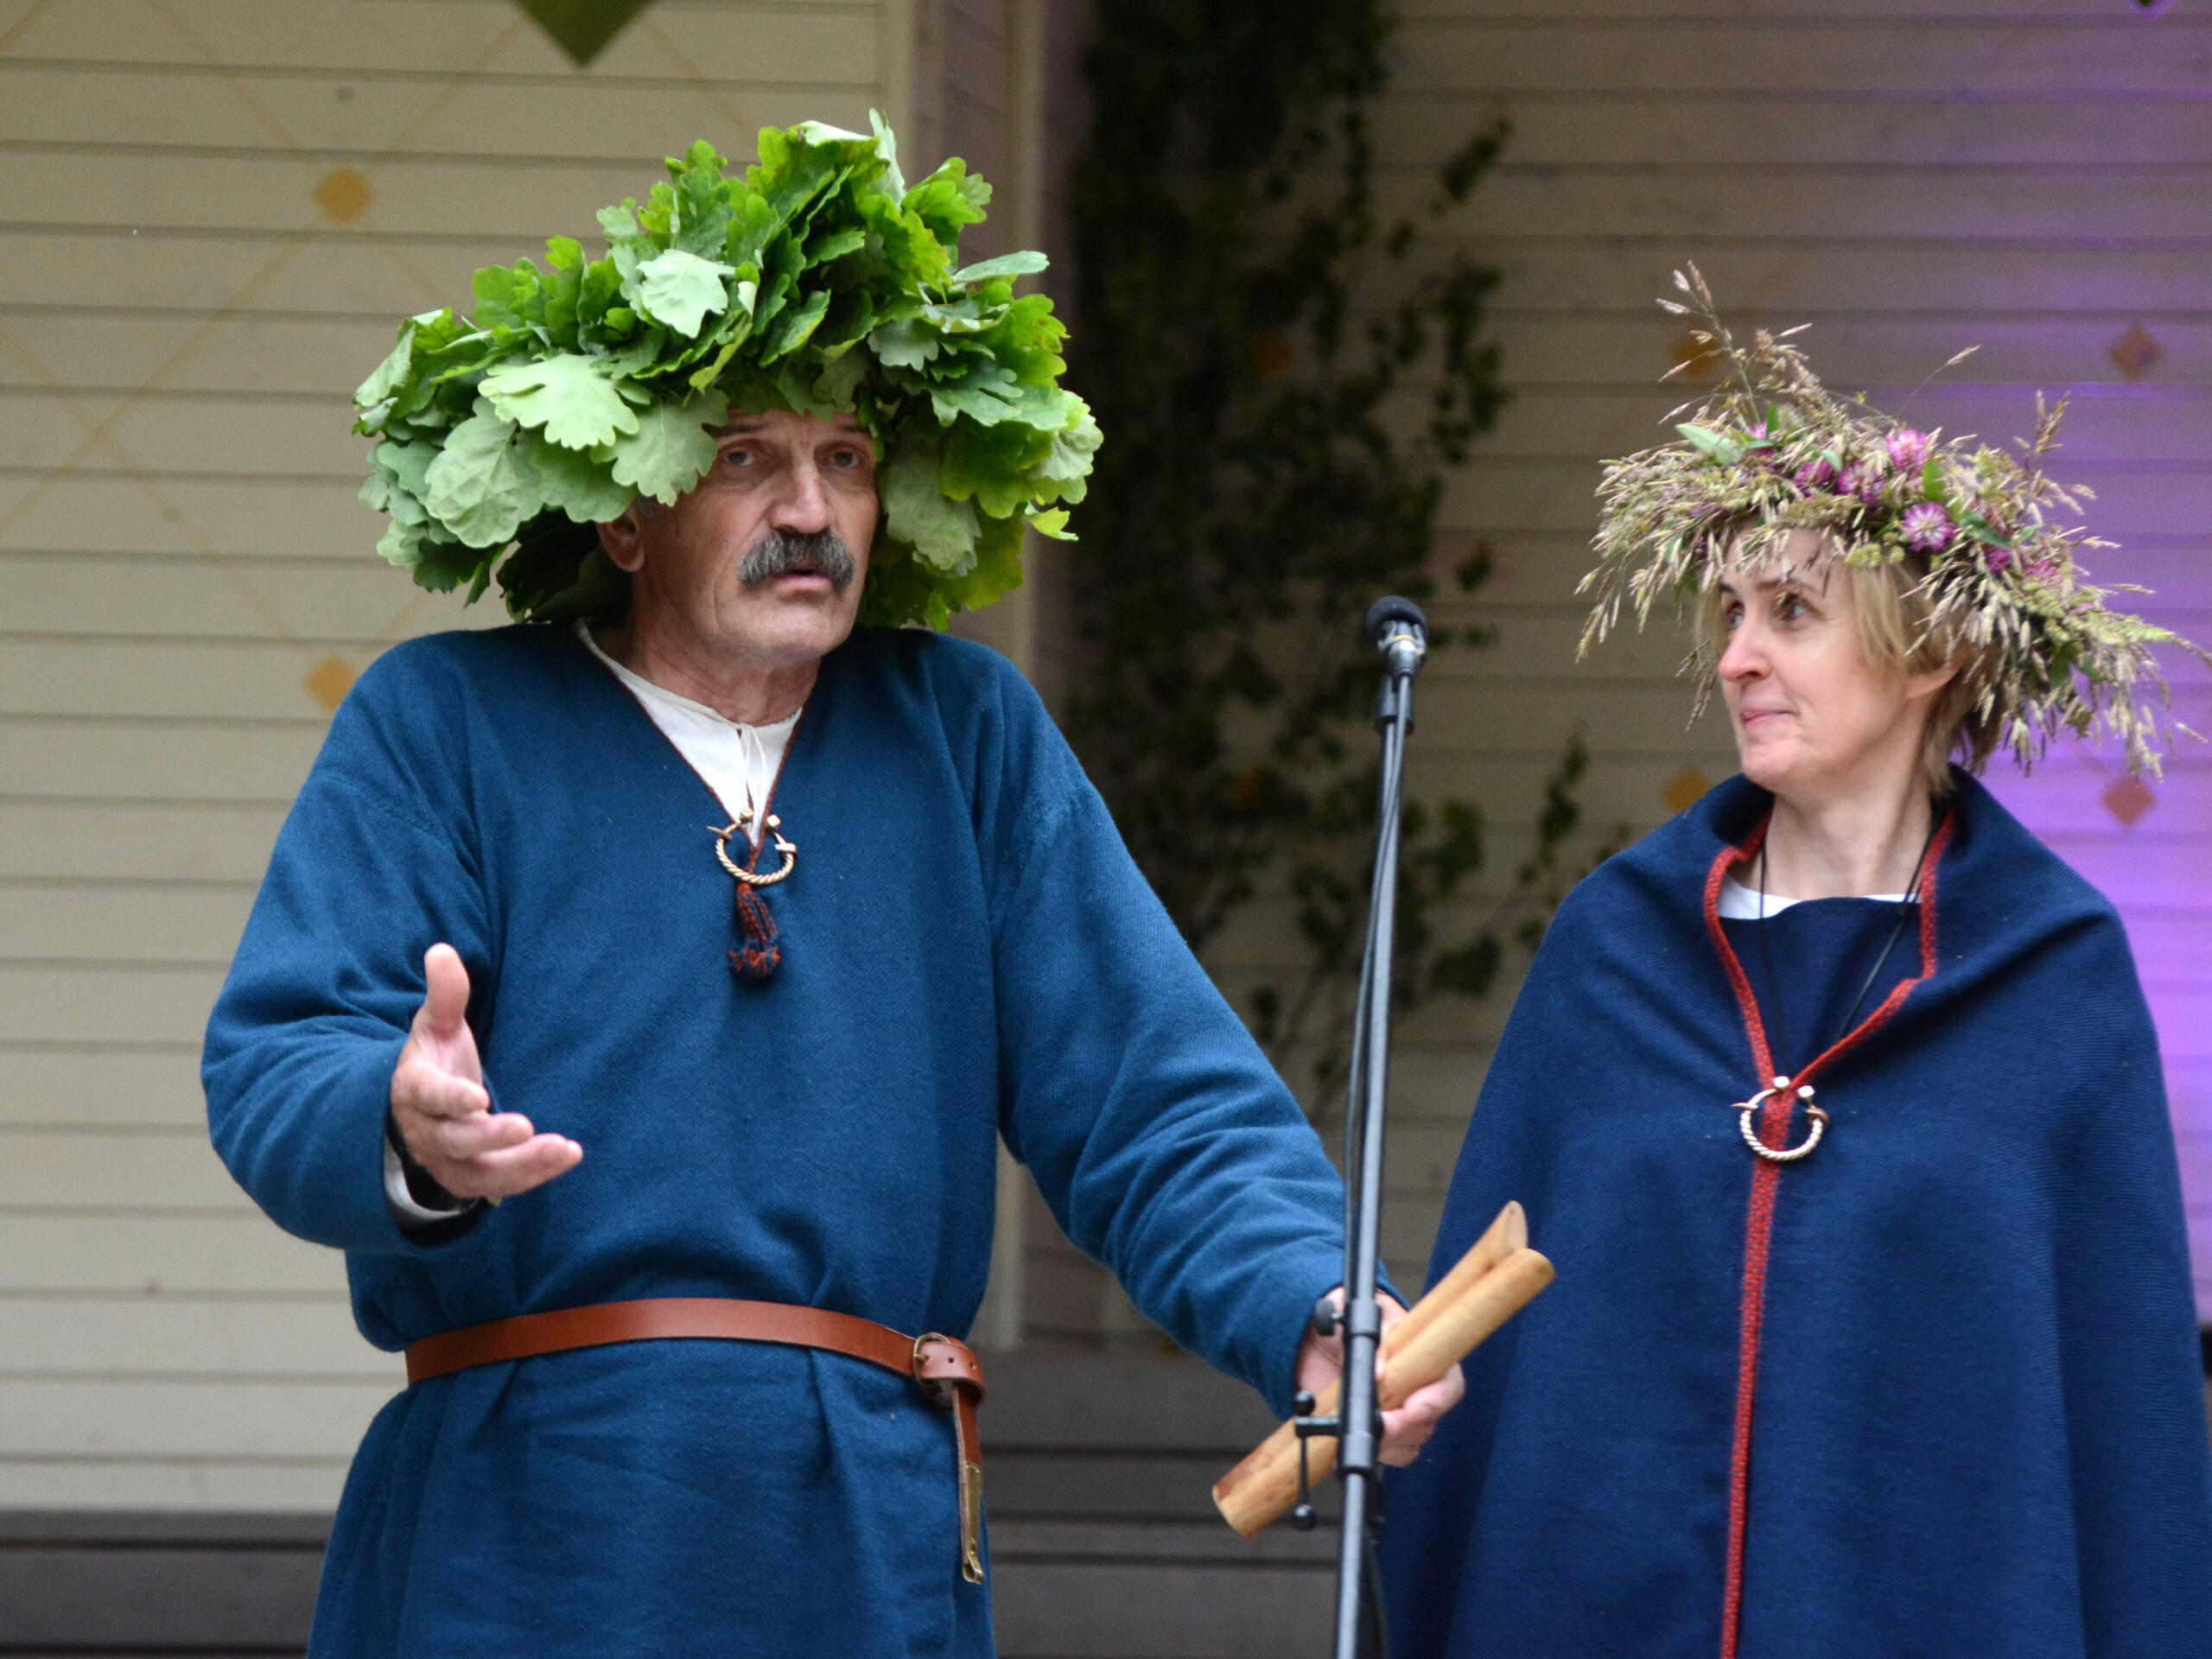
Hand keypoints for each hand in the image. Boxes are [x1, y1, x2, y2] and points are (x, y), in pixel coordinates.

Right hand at [388, 944, 581, 1199]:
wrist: (416, 1111)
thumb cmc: (433, 1061)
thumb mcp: (435, 1026)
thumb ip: (445, 995)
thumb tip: (442, 951)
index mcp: (413, 1089)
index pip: (428, 1096)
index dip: (450, 1098)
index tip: (476, 1096)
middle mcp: (426, 1132)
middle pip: (454, 1141)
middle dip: (489, 1137)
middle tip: (525, 1127)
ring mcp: (446, 1161)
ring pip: (480, 1173)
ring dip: (521, 1164)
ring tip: (563, 1149)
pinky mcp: (468, 1179)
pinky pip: (499, 1187)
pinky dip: (533, 1176)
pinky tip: (567, 1156)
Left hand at [1294, 1290, 1464, 1466]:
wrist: (1312, 1344)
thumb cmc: (1344, 1325)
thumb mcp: (1358, 1321)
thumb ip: (1375, 1342)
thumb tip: (1380, 1372)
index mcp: (1423, 1358)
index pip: (1449, 1385)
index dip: (1437, 1400)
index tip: (1415, 1409)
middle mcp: (1416, 1390)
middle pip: (1428, 1421)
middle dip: (1404, 1427)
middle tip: (1382, 1424)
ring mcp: (1396, 1413)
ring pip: (1410, 1442)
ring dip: (1389, 1443)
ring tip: (1362, 1430)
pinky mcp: (1377, 1432)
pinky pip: (1388, 1453)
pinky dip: (1372, 1452)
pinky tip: (1345, 1444)